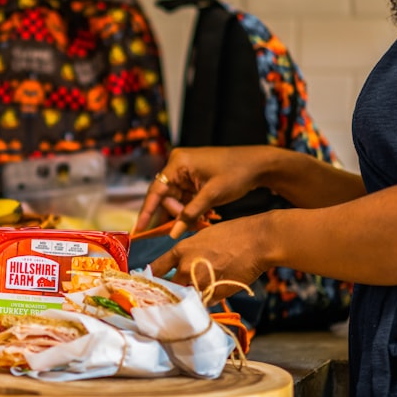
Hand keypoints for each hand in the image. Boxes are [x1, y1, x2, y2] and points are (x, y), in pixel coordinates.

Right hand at [134, 146, 271, 236]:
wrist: (259, 164)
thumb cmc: (236, 173)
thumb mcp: (212, 195)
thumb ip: (190, 214)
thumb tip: (172, 234)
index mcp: (178, 163)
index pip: (156, 190)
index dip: (146, 211)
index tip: (138, 229)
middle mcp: (177, 165)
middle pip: (165, 196)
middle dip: (172, 214)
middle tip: (178, 231)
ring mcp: (185, 172)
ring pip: (175, 200)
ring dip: (181, 214)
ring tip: (191, 226)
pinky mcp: (193, 179)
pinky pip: (184, 198)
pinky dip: (189, 210)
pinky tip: (197, 219)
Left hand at [149, 216, 268, 301]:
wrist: (257, 241)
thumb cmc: (231, 234)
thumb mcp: (202, 238)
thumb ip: (188, 254)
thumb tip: (180, 269)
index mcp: (181, 251)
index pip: (156, 269)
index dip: (150, 278)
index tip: (148, 283)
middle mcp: (186, 268)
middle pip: (168, 288)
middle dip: (170, 291)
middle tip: (172, 293)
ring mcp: (201, 283)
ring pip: (186, 298)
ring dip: (187, 298)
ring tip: (191, 297)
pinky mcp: (216, 294)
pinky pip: (204, 302)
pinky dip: (205, 301)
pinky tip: (209, 295)